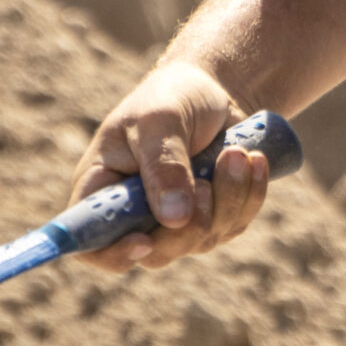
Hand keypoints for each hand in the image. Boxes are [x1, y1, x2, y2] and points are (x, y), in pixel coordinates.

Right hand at [68, 61, 269, 272]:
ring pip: (202, 239)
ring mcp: (174, 221)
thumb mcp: (160, 119)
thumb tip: (174, 220)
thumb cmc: (172, 97)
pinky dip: (249, 194)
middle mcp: (133, 214)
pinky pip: (234, 224)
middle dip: (192, 222)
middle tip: (207, 180)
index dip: (113, 254)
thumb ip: (164, 165)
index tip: (143, 241)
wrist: (214, 91)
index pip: (92, 244)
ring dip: (228, 198)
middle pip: (156, 253)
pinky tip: (253, 161)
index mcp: (102, 189)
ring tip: (236, 153)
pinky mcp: (211, 217)